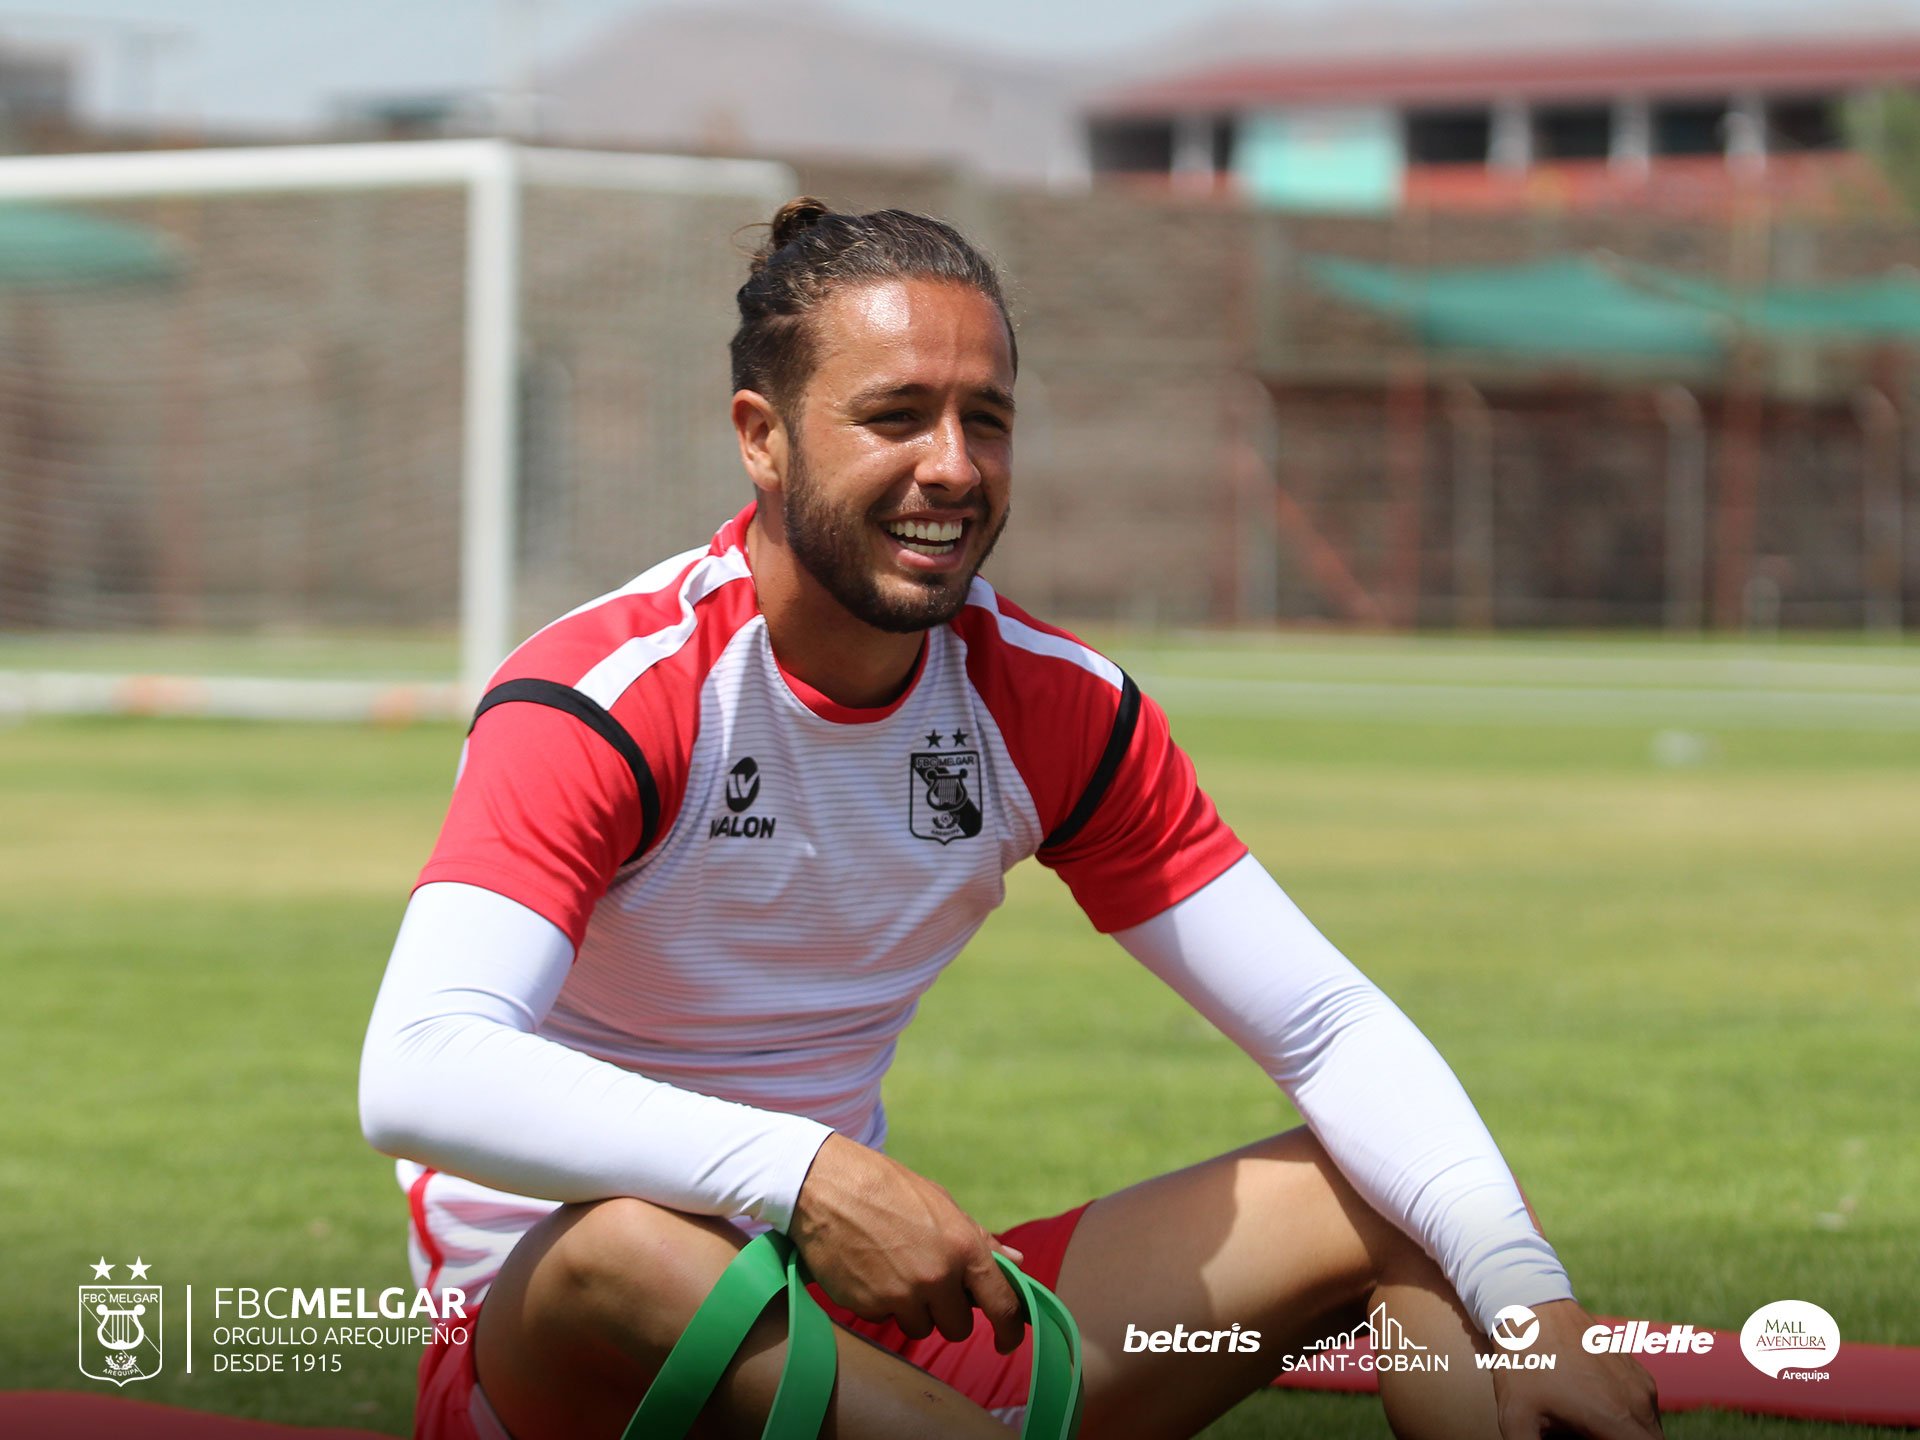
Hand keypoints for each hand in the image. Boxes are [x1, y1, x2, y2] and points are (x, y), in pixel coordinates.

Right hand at [789, 1134, 1026, 1352]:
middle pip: (958, 1327)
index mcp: (964, 1247)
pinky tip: (870, 1270)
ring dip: (913, 1310)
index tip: (1008, 1340)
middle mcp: (937, 1276)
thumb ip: (980, 1240)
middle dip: (948, 1312)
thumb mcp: (941, 1204)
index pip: (1002, 1305)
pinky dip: (882, 1304)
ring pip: (921, 1327)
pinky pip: (886, 1320)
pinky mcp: (869, 1306)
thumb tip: (1017, 1263)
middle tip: (930, 1283)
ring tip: (894, 1269)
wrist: (827, 1186)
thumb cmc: (889, 1189)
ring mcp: (902, 1295)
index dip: (1010, 1329)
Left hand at [1493, 1300, 1662, 1439]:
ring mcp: (1641, 1383)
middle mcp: (1640, 1401)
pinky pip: (1643, 1408)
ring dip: (1628, 1437)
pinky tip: (1591, 1412)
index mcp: (1618, 1419)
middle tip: (1585, 1438)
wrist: (1531, 1304)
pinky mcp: (1636, 1370)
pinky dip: (1628, 1421)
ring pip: (1650, 1431)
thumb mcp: (1517, 1418)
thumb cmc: (1523, 1362)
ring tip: (1585, 1430)